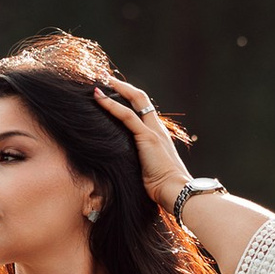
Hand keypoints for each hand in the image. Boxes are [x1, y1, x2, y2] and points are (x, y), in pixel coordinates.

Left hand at [93, 72, 188, 205]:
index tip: (116, 93)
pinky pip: (127, 116)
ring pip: (135, 102)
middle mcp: (157, 129)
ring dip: (116, 91)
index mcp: (159, 136)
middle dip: (124, 88)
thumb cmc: (163, 188)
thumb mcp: (149, 172)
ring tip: (98, 85)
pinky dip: (111, 105)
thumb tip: (126, 168)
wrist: (176, 192)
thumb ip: (141, 164)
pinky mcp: (147, 137)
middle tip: (107, 81)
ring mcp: (153, 131)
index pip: (144, 110)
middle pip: (141, 99)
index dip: (131, 99)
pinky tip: (98, 98)